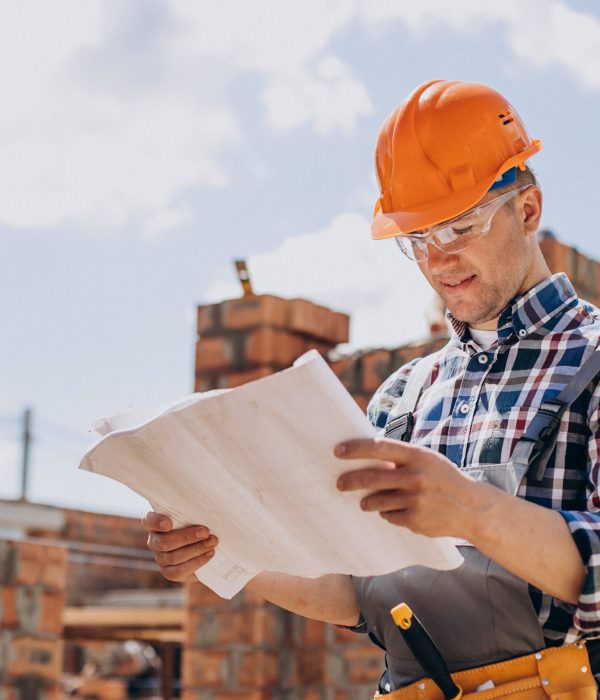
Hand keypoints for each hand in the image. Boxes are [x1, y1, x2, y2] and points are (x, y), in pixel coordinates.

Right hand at [141, 512, 217, 581]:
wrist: (203, 545)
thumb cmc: (197, 523)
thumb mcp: (193, 514)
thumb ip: (192, 511)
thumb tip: (205, 505)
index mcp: (156, 524)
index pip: (149, 521)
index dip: (156, 522)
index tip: (168, 523)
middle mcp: (155, 541)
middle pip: (164, 542)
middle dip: (187, 537)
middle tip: (205, 532)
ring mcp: (160, 558)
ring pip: (174, 557)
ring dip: (196, 549)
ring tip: (212, 542)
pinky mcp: (169, 572)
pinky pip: (180, 570)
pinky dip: (197, 562)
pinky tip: (209, 553)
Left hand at [334, 438, 484, 539]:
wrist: (472, 508)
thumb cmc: (442, 479)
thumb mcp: (426, 460)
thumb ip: (400, 458)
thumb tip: (364, 456)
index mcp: (417, 456)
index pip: (379, 447)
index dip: (356, 449)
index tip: (337, 452)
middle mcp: (416, 476)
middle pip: (372, 477)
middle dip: (350, 481)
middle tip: (339, 483)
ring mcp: (416, 500)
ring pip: (377, 500)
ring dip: (367, 501)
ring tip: (364, 502)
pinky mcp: (415, 520)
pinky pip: (389, 516)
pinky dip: (387, 513)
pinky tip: (394, 511)